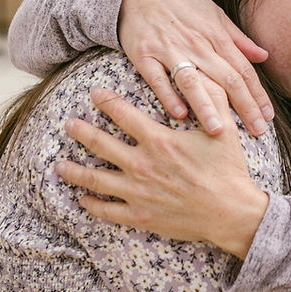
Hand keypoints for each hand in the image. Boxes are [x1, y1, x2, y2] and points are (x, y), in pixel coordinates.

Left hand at [55, 84, 268, 257]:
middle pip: (100, 143)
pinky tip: (82, 199)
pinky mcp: (140, 215)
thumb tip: (203, 76)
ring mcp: (137, 192)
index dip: (105, 101)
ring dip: (73, 170)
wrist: (231, 212)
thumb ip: (211, 100)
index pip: (123, 114)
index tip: (93, 93)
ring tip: (59, 164)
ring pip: (94, 178)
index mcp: (159, 140)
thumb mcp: (223, 130)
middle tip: (68, 124)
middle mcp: (142, 164)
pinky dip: (91, 204)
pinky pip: (106, 210)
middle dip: (80, 131)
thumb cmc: (228, 170)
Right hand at [118, 0, 272, 135]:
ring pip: (193, 81)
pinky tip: (179, 115)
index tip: (268, 117)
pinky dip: (168, 96)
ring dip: (206, 107)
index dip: (257, 95)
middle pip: (226, 79)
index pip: (243, 70)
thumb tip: (263, 56)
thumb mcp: (215, 14)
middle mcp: (197, 45)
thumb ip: (238, 39)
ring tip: (219, 130)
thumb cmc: (182, 5)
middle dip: (244, 107)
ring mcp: (170, 51)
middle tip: (257, 132)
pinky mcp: (144, 56)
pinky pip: (157, 79)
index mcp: (216, 36)